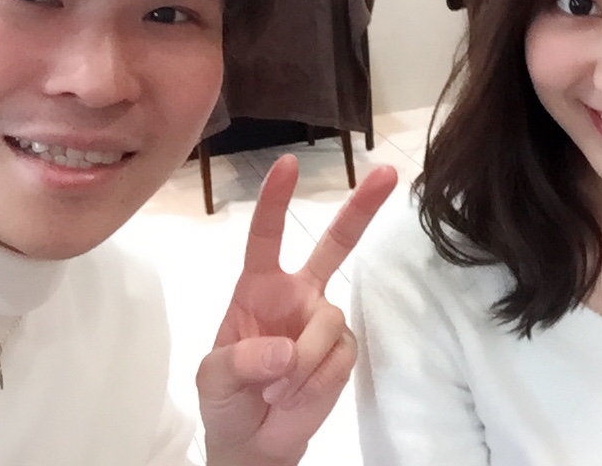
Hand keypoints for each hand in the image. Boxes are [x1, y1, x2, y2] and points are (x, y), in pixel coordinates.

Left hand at [197, 155, 397, 465]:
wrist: (252, 444)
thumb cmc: (225, 400)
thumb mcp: (213, 378)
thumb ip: (241, 360)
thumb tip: (285, 351)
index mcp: (259, 287)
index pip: (266, 237)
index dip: (276, 200)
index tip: (288, 164)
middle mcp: (299, 294)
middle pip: (336, 244)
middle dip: (362, 208)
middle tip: (388, 172)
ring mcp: (324, 321)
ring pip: (328, 322)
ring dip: (301, 363)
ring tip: (276, 391)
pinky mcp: (343, 352)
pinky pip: (340, 356)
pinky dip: (315, 382)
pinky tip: (296, 396)